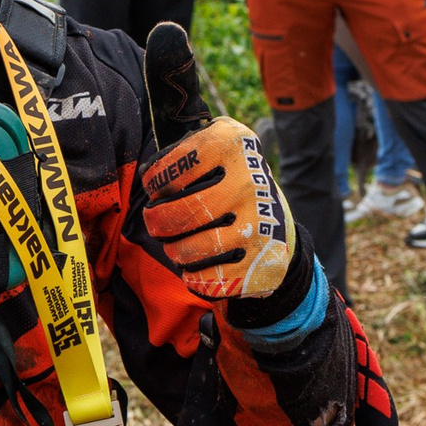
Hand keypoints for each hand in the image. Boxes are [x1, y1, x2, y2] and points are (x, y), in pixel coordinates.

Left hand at [140, 117, 296, 298]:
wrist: (280, 228)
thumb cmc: (231, 184)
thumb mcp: (218, 150)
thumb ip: (183, 151)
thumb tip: (144, 172)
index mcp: (234, 147)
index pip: (178, 164)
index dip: (156, 179)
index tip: (155, 188)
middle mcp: (249, 182)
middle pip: (179, 211)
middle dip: (157, 222)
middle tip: (157, 224)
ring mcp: (257, 225)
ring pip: (189, 249)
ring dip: (174, 252)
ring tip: (175, 248)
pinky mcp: (260, 263)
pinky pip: (207, 279)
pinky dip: (193, 278)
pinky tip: (195, 269)